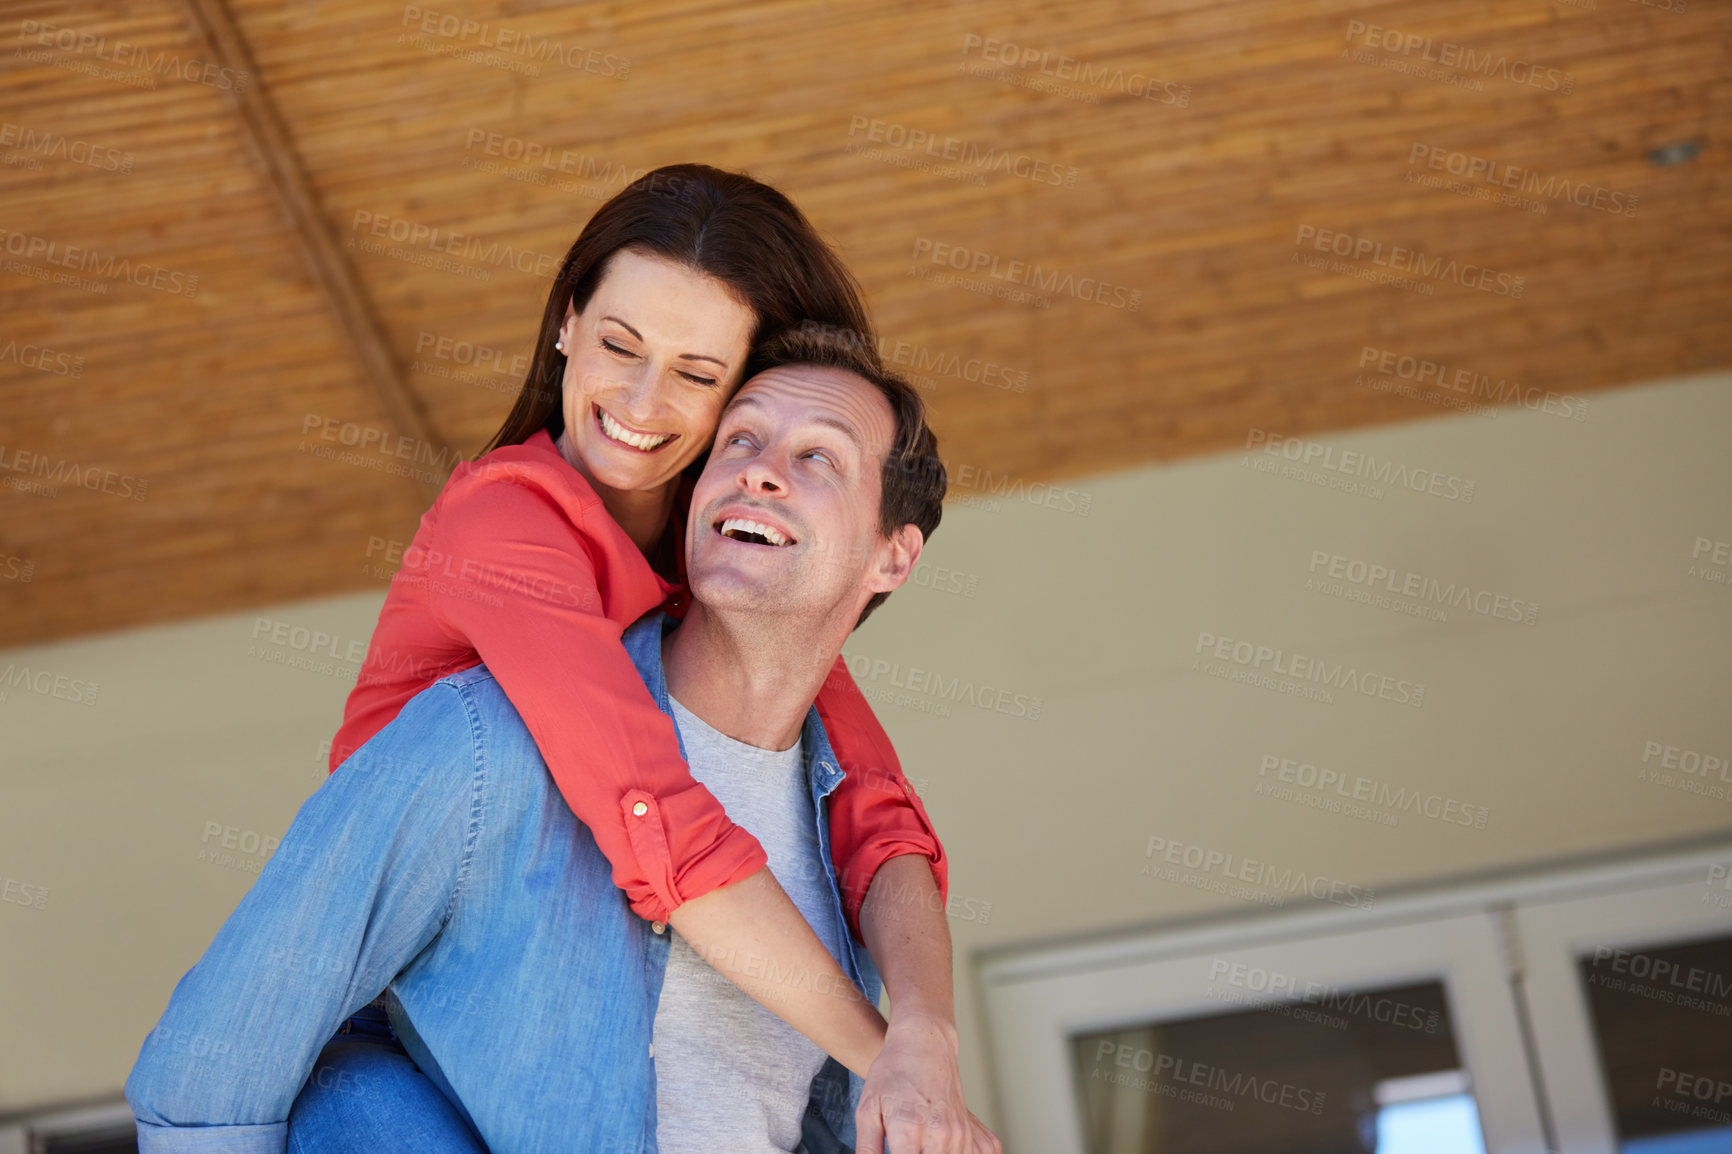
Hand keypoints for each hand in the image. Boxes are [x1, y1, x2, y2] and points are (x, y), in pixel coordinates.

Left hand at [855, 1013, 1001, 1153]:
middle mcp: (938, 1134)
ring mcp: (957, 1133)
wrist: (924, 1044)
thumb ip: (867, 1147)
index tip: (893, 1152)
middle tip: (902, 1148)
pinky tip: (932, 1147)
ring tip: (917, 1145)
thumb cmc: (892, 1072)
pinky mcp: (967, 1132)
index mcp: (909, 1129)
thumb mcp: (868, 1108)